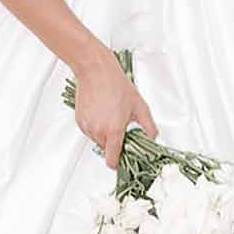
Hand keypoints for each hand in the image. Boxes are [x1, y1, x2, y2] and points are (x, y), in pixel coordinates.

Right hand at [73, 46, 158, 167]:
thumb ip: (149, 126)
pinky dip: (96, 126)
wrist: (96, 71)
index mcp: (113, 130)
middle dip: (114, 143)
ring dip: (104, 134)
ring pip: (97, 140)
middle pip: (106, 150)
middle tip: (121, 128)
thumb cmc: (115, 84)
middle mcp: (98, 131)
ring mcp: (87, 126)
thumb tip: (152, 138)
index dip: (118, 163)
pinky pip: (89, 131)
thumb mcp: (140, 106)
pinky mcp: (80, 121)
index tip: (122, 160)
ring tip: (111, 116)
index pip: (112, 160)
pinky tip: (102, 112)